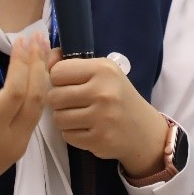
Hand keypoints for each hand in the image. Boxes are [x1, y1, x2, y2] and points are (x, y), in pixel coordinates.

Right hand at [0, 32, 50, 194]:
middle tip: (38, 37)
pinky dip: (40, 91)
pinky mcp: (20, 147)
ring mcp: (18, 146)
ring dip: (42, 76)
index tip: (21, 42)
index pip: (13, 94)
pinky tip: (38, 74)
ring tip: (42, 50)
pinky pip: (36, 116)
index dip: (20, 66)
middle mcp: (10, 141)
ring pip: (39, 107)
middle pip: (34, 98)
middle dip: (38, 65)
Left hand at [47, 55, 168, 178]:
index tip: (69, 85)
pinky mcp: (99, 139)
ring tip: (79, 116)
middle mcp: (103, 92)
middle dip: (59, 102)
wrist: (144, 130)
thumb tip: (49, 55)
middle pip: (54, 96)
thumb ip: (73, 64)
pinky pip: (67, 135)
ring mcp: (102, 117)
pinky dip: (72, 134)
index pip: (58, 72)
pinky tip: (87, 129)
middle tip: (73, 103)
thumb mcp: (103, 72)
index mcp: (103, 70)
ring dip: (64, 119)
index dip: (58, 80)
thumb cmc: (119, 97)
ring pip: (58, 118)